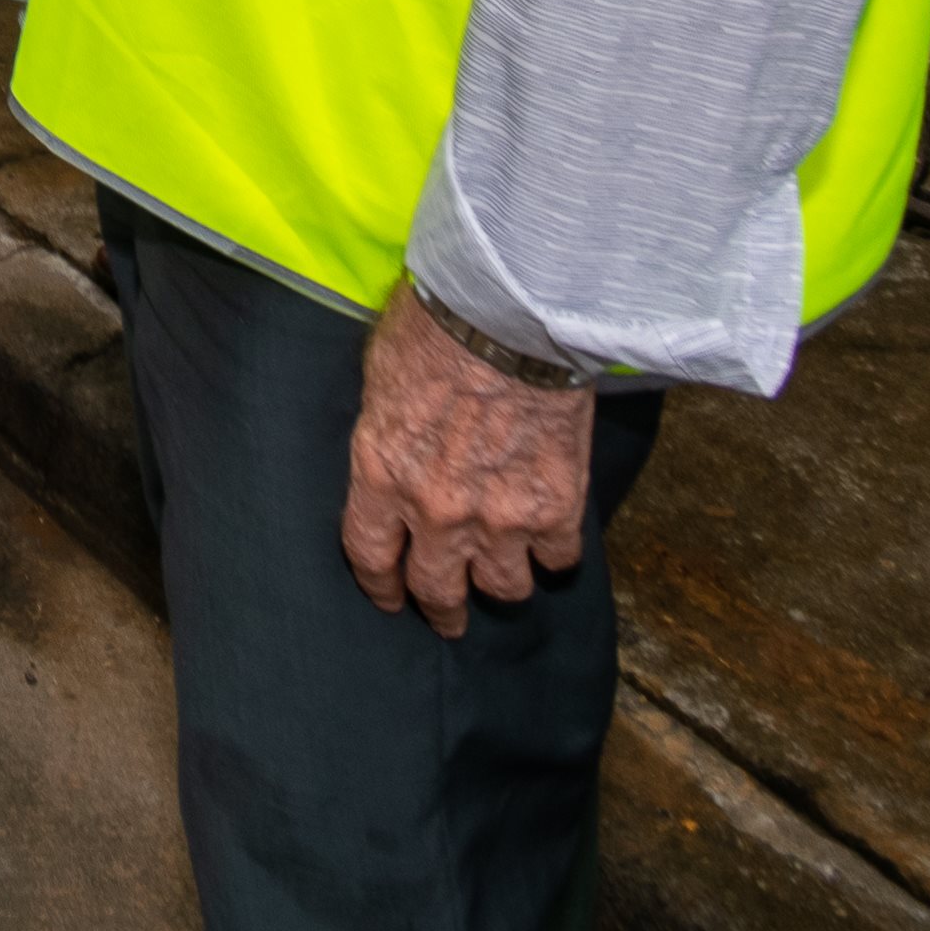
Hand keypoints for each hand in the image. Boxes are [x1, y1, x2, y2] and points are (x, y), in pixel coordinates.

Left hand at [340, 290, 597, 635]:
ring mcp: (500, 516)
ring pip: (502, 587)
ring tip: (506, 579)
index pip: (370, 557)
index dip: (381, 585)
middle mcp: (437, 511)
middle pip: (437, 589)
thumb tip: (392, 441)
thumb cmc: (435, 324)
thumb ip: (385, 428)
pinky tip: (552, 543)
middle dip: (441, 610)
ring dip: (502, 583)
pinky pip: (558, 558)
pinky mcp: (556, 506)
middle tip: (448, 619)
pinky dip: (555, 554)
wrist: (509, 311)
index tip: (391, 595)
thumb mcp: (379, 374)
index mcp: (381, 475)